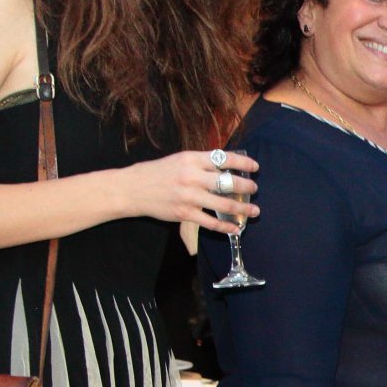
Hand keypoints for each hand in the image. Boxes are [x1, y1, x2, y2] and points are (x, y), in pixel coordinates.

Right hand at [121, 148, 256, 235]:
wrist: (132, 189)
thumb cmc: (157, 173)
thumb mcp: (179, 160)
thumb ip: (201, 163)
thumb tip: (226, 167)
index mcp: (192, 159)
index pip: (225, 159)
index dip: (243, 163)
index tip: (255, 167)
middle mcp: (192, 176)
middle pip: (228, 182)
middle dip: (247, 186)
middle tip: (254, 188)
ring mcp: (189, 196)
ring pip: (224, 204)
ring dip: (243, 208)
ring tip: (254, 210)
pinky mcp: (185, 213)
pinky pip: (211, 222)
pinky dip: (226, 226)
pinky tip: (236, 228)